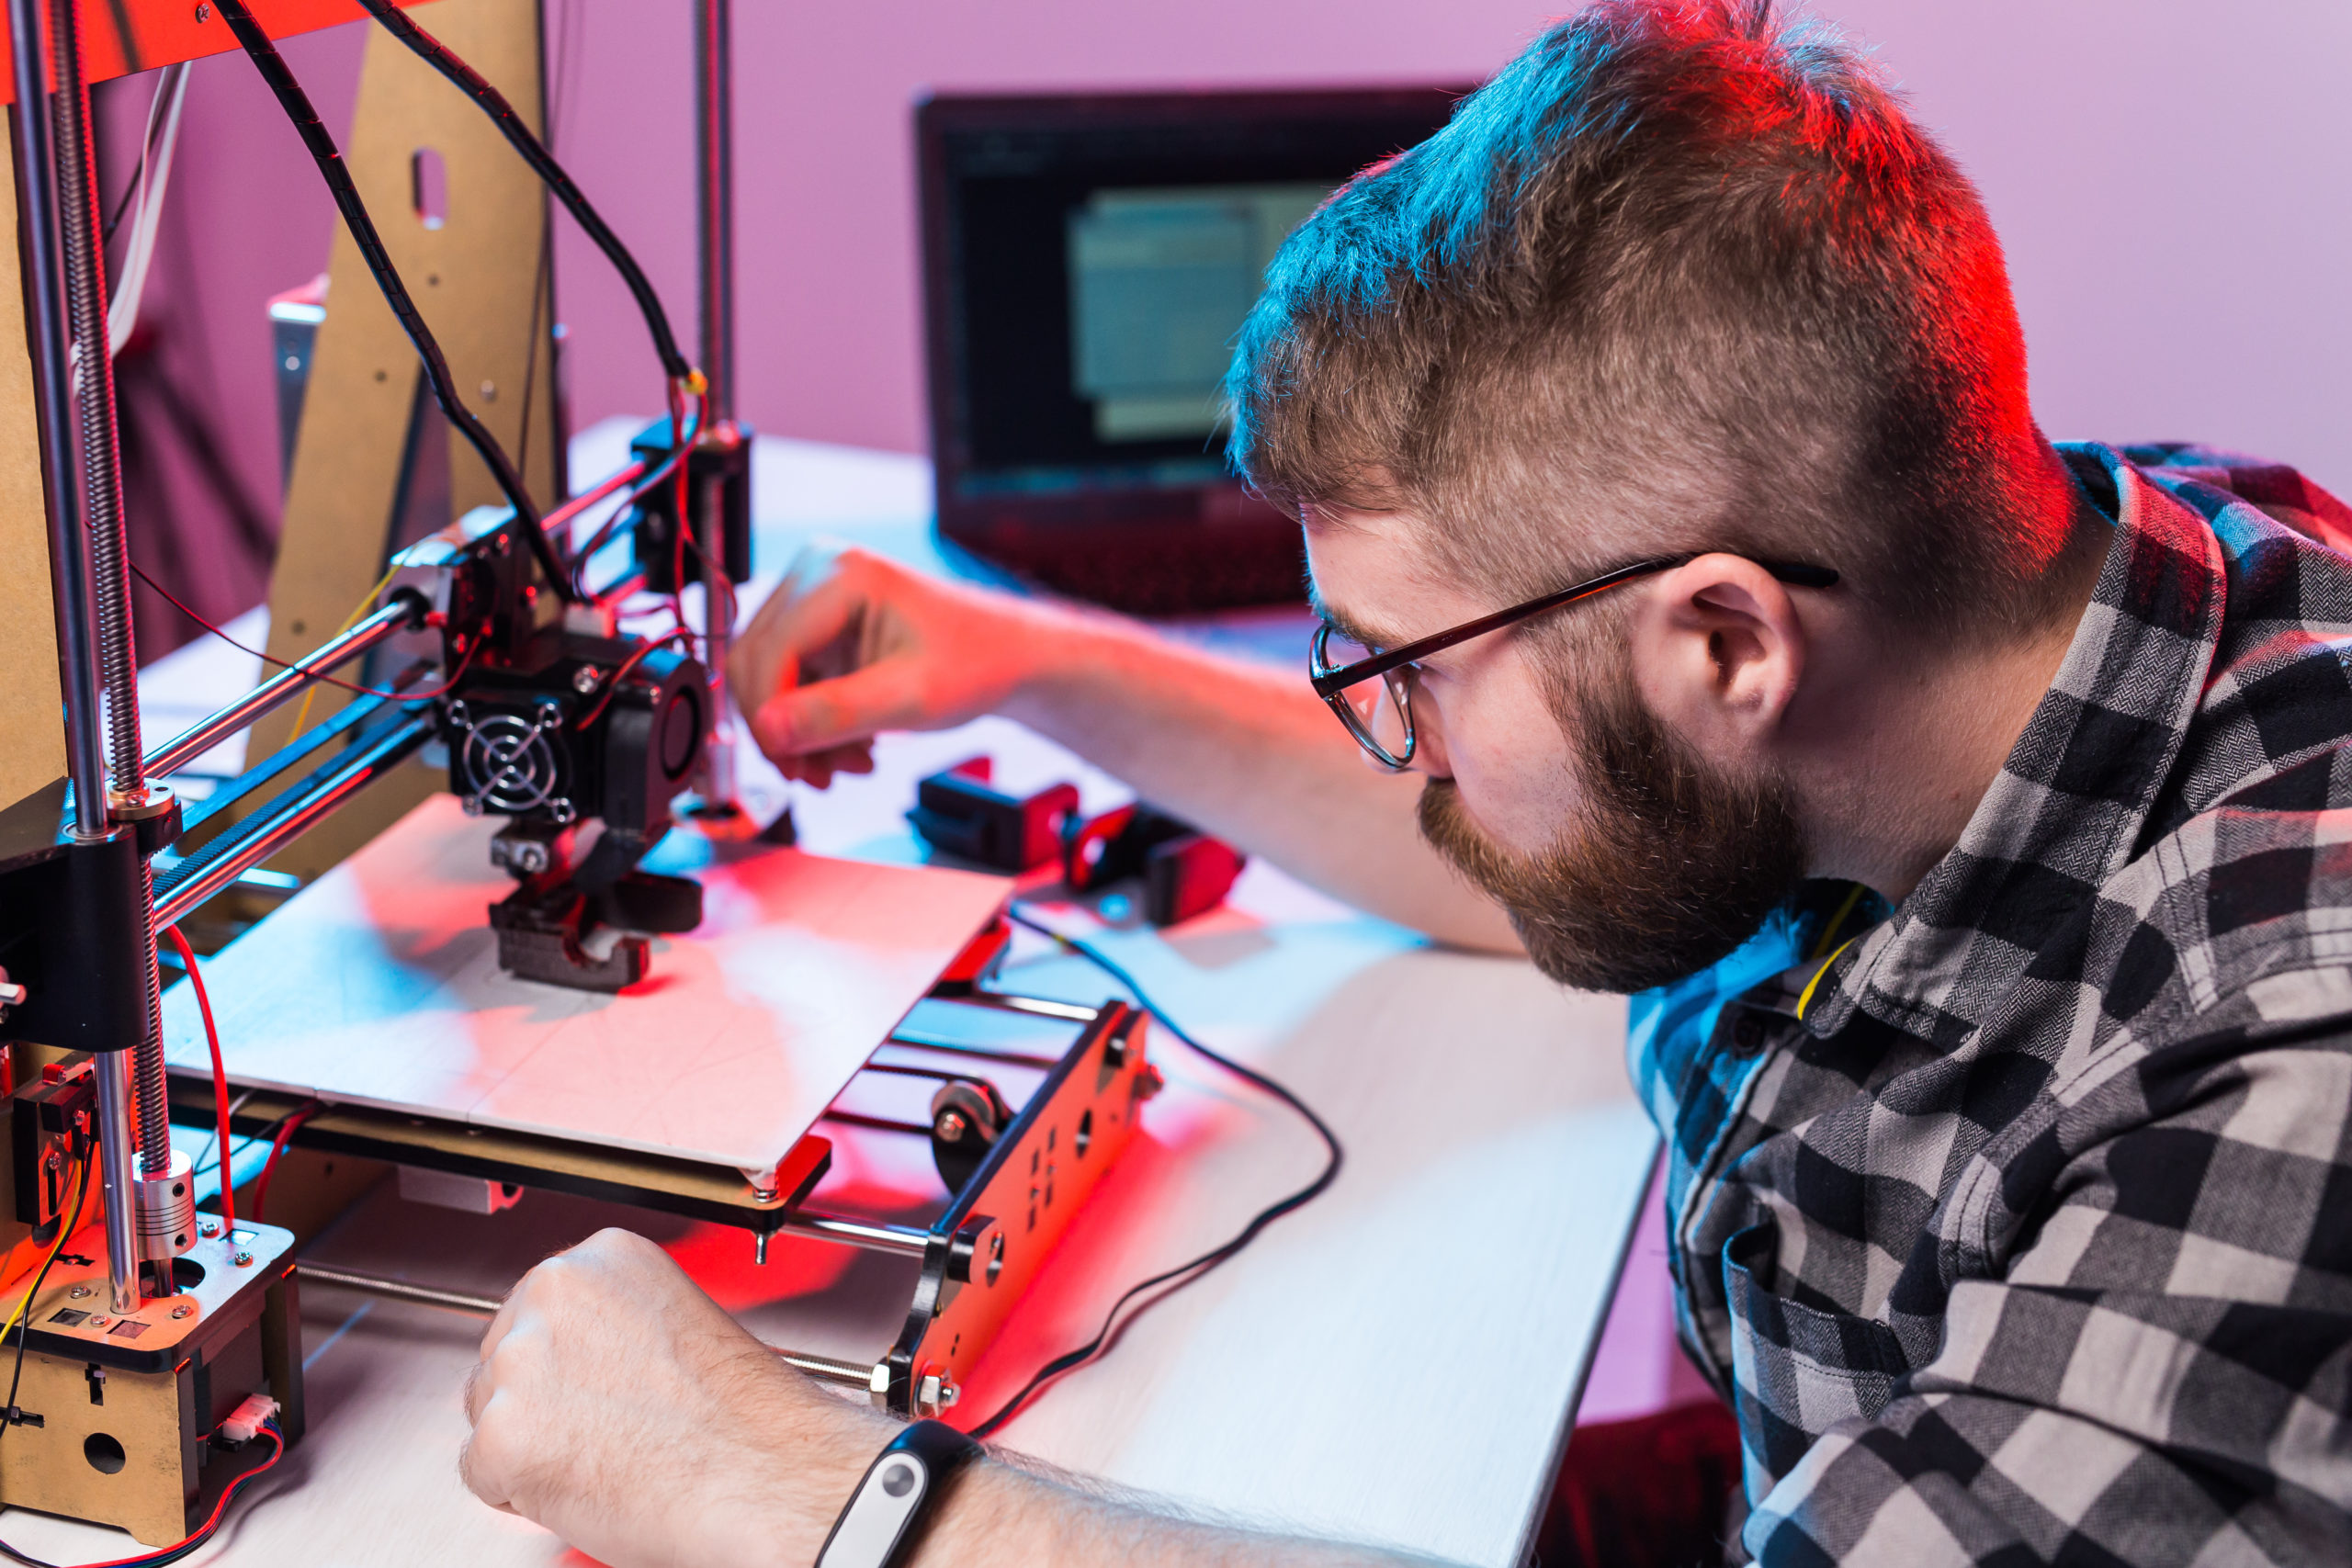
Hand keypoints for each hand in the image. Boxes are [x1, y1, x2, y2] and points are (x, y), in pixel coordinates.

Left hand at [460, 1228, 896, 1567]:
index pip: (539, 1307)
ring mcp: (522, 1359)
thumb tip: (574, 1356)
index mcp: (604, 1255)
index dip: (568, 1362)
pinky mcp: (503, 1432)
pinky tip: (586, 1481)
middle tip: (602, 1429)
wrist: (764, 1474)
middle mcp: (555, 1290)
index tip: (597, 1383)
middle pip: (501, 1354)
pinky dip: (521, 1492)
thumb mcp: (676, 1323)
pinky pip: (482, 1473)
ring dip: (530, 1442)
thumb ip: (612, 1322)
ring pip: (487, 1412)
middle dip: (538, 1399)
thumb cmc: (742, 1416)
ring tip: (605, 1454)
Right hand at [728, 543, 1062, 786]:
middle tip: (817, 777)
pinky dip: (812, 724)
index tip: (792, 767)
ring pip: (768, 679)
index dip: (769, 718)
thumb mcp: (910, 698)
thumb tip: (767, 731)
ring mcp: (815, 597)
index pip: (768, 653)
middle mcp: (818, 572)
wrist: (1005, 656)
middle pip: (756, 664)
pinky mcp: (819, 625)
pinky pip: (789, 683)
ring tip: (849, 765)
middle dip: (783, 730)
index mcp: (839, 575)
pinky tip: (851, 747)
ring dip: (800, 734)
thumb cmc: (975, 662)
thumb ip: (836, 714)